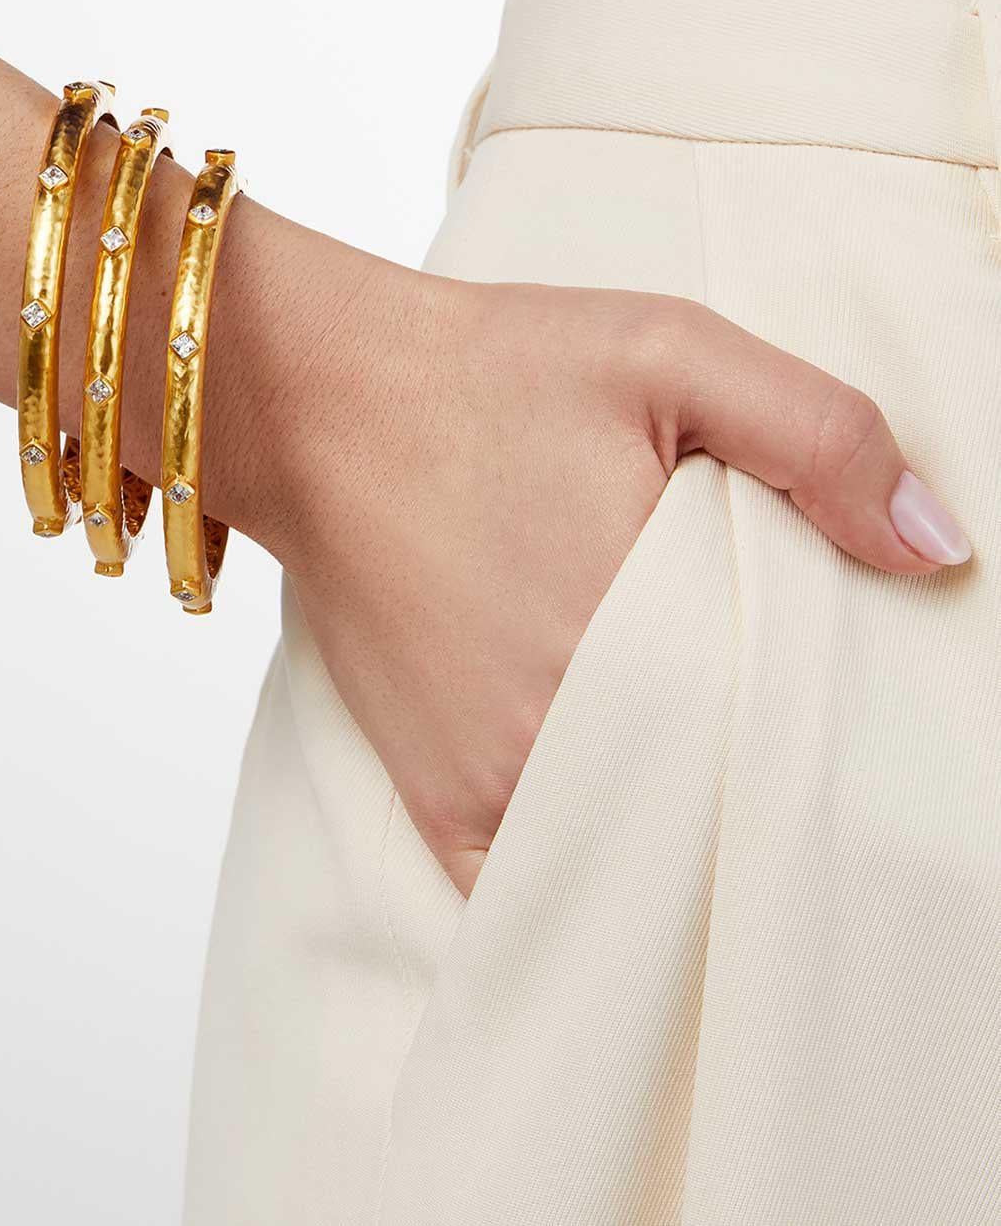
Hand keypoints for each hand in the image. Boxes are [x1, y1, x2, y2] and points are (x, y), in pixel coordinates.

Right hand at [256, 270, 970, 896]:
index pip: (803, 730)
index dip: (835, 712)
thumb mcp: (664, 351)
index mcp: (649, 626)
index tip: (825, 671)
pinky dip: (582, 875)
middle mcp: (572, 731)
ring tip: (685, 742)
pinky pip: (532, 891)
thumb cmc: (481, 372)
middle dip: (760, 764)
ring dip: (678, 822)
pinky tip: (608, 824)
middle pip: (724, 799)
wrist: (309, 401)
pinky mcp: (436, 796)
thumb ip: (818, 435)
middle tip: (747, 688)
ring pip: (639, 857)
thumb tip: (935, 550)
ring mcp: (497, 778)